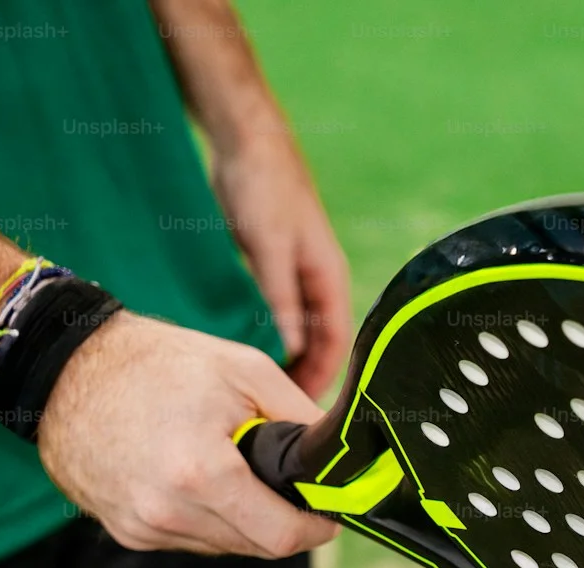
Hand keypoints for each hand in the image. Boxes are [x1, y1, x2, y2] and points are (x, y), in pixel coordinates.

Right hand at [38, 311, 337, 556]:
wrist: (62, 367)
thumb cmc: (155, 363)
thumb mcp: (246, 371)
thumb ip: (302, 420)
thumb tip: (340, 458)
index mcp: (201, 474)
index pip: (282, 537)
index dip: (316, 528)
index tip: (328, 512)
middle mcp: (166, 512)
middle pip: (256, 546)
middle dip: (282, 520)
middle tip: (285, 483)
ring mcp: (140, 527)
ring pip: (224, 546)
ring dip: (243, 519)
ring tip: (232, 468)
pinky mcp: (124, 532)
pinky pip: (189, 539)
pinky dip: (207, 517)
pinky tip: (195, 476)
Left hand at [208, 133, 350, 398]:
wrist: (246, 141)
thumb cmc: (263, 187)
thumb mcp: (268, 247)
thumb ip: (281, 299)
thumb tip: (291, 348)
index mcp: (330, 277)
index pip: (338, 342)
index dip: (325, 377)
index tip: (303, 408)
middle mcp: (319, 281)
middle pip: (321, 342)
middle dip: (306, 374)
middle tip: (279, 409)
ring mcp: (297, 274)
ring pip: (299, 330)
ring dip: (288, 356)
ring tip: (263, 386)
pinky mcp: (274, 267)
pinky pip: (279, 313)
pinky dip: (271, 334)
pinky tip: (248, 348)